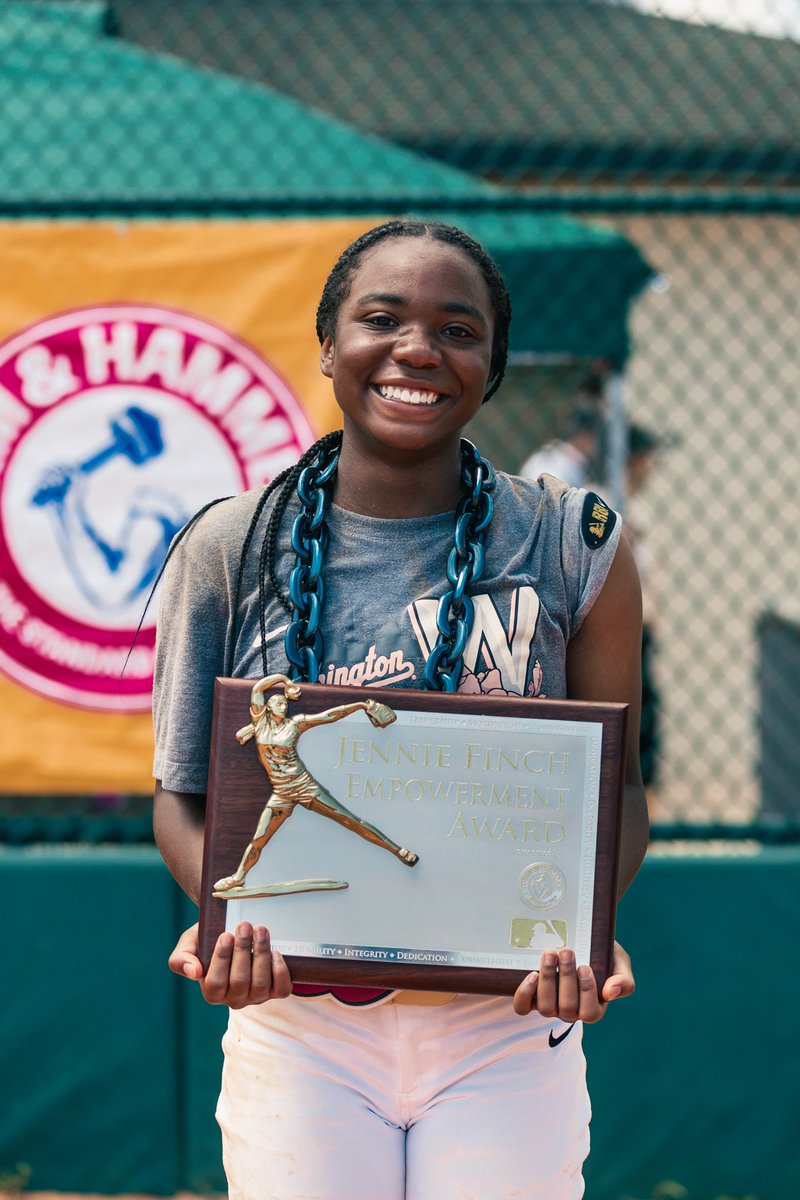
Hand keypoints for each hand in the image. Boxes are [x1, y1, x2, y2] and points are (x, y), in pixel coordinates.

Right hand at [168, 921, 292, 1008]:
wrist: (231, 932)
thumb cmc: (207, 940)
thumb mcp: (188, 945)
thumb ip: (181, 959)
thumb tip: (194, 972)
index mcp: (211, 992)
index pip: (216, 983)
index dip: (222, 959)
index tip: (225, 934)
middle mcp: (233, 999)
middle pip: (240, 981)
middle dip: (243, 950)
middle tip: (244, 925)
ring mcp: (255, 996)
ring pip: (260, 984)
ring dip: (262, 954)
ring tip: (260, 930)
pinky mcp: (274, 991)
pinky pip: (281, 989)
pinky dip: (280, 972)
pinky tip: (275, 951)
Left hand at [512, 940, 633, 1020]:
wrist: (579, 941)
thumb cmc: (603, 954)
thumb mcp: (620, 963)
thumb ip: (623, 980)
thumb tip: (610, 993)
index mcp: (594, 1008)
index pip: (589, 1013)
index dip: (586, 992)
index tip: (585, 966)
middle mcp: (570, 1012)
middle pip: (567, 1008)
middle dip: (566, 978)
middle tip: (567, 951)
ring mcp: (550, 1006)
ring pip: (546, 1007)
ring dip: (547, 979)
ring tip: (550, 954)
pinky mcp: (531, 997)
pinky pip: (523, 1006)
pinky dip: (525, 993)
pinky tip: (532, 974)